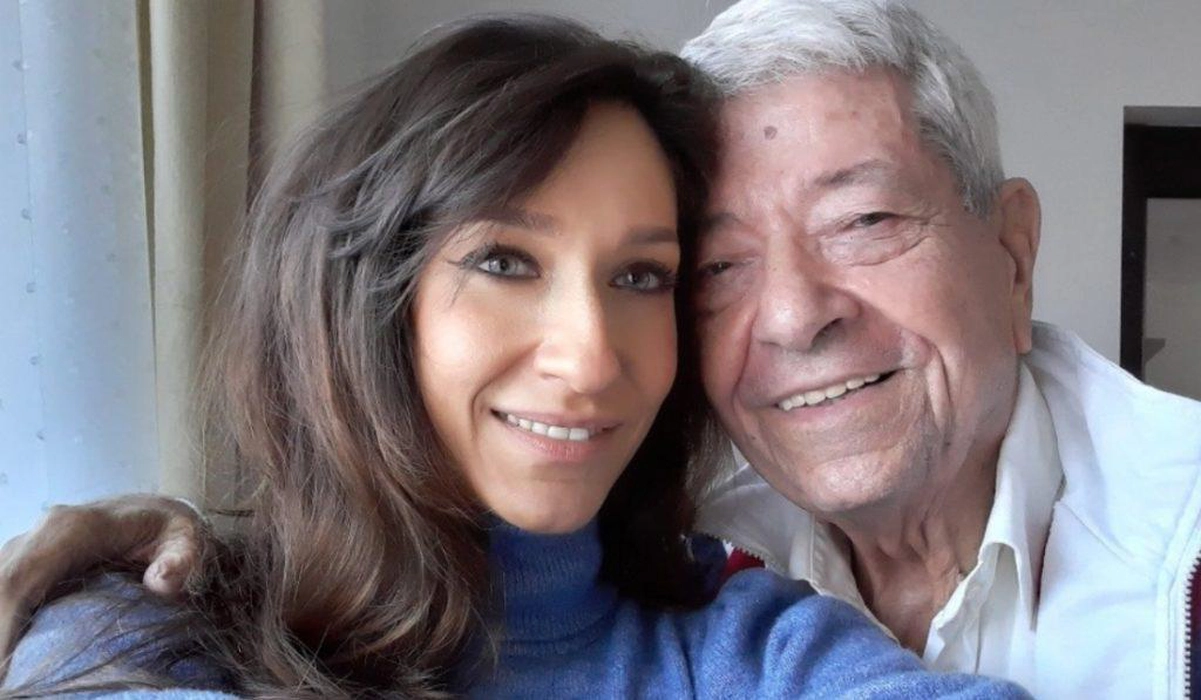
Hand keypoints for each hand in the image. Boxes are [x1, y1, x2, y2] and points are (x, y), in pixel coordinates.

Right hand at [0, 494, 206, 679]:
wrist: (158, 515)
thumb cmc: (173, 532)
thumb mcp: (190, 542)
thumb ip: (182, 562)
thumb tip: (161, 583)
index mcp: (74, 528)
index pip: (20, 578)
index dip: (2, 622)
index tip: (3, 667)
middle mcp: (40, 536)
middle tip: (7, 683)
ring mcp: (27, 551)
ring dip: (1, 632)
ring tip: (10, 676)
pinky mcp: (24, 567)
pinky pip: (5, 595)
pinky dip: (6, 625)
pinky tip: (14, 659)